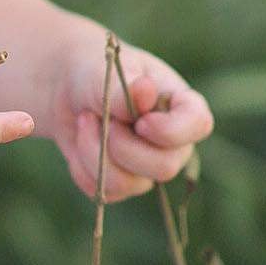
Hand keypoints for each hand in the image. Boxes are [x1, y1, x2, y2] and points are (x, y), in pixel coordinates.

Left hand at [49, 29, 214, 202]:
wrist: (67, 91)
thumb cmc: (95, 73)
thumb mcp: (104, 72)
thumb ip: (124, 87)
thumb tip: (144, 91)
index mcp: (181, 105)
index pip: (198, 125)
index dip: (170, 131)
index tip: (140, 121)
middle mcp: (173, 142)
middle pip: (164, 167)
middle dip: (122, 146)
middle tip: (96, 116)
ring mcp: (149, 167)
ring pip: (131, 184)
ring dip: (95, 153)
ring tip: (84, 121)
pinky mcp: (123, 184)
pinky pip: (104, 192)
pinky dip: (82, 167)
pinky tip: (79, 140)